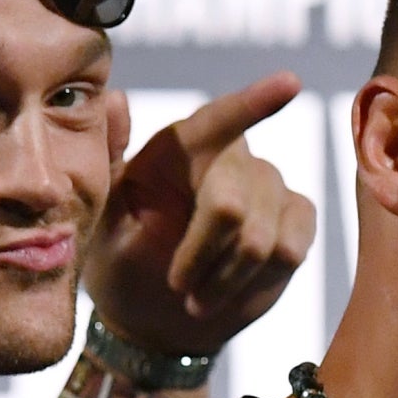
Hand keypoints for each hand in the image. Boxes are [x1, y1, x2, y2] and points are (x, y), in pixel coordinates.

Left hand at [84, 73, 317, 356]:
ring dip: (225, 278)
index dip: (254, 102)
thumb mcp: (102, 216)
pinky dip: (255, 282)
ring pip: (263, 237)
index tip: (290, 84)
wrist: (153, 313)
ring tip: (196, 299)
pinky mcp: (295, 220)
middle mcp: (231, 157)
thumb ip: (111, 160)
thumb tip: (113, 98)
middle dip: (202, 254)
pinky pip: (291, 249)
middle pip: (231, 203)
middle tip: (178, 287)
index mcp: (181, 146)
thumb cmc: (122, 258)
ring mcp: (269, 187)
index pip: (219, 119)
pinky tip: (231, 293)